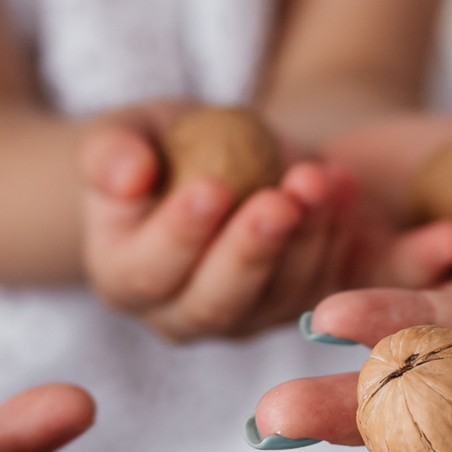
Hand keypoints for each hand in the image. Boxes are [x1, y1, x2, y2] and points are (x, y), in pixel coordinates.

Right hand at [79, 106, 378, 340]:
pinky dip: (335, 233)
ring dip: (305, 238)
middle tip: (279, 202)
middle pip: (218, 304)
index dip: (179, 236)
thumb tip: (128, 177)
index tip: (210, 188)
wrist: (214, 157)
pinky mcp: (292, 306)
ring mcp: (243, 319)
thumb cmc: (156, 145)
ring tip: (316, 178)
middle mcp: (180, 315)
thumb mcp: (125, 132)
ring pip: (279, 295)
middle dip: (252, 252)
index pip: (148, 272)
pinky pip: (321, 282)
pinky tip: (341, 183)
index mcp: (123, 279)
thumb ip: (110, 151)